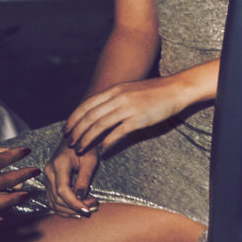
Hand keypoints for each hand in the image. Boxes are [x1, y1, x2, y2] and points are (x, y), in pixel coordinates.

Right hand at [44, 143, 101, 218]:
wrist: (76, 137)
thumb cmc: (86, 146)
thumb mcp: (90, 160)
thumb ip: (84, 179)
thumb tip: (80, 198)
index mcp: (59, 165)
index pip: (63, 190)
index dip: (74, 203)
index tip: (87, 211)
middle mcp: (49, 172)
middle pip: (57, 199)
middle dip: (74, 208)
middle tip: (93, 209)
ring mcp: (47, 178)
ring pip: (53, 202)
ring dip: (69, 211)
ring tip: (87, 210)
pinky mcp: (49, 182)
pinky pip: (53, 200)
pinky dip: (63, 208)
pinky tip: (76, 211)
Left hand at [63, 77, 189, 156]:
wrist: (175, 90)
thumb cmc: (153, 92)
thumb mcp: (130, 90)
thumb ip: (114, 98)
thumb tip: (100, 110)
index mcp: (114, 90)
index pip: (86, 105)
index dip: (74, 118)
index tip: (66, 129)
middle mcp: (118, 98)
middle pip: (89, 116)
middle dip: (77, 131)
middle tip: (70, 143)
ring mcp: (127, 108)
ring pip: (99, 126)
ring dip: (87, 139)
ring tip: (81, 149)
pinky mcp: (137, 120)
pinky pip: (116, 133)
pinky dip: (106, 144)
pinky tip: (102, 151)